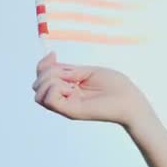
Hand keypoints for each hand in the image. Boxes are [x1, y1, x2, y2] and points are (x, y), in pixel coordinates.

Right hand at [32, 52, 153, 126]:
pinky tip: (72, 88)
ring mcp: (65, 105)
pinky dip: (55, 88)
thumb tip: (50, 57)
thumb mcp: (87, 71)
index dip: (43, 65)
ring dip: (50, 81)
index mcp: (68, 86)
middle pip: (37, 84)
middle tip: (71, 73)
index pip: (42, 77)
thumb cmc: (115, 85)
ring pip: (38, 93)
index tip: (54, 54)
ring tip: (72, 83)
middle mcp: (64, 97)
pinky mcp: (69, 111)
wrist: (129, 100)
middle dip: (47, 72)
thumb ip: (67, 69)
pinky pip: (48, 99)